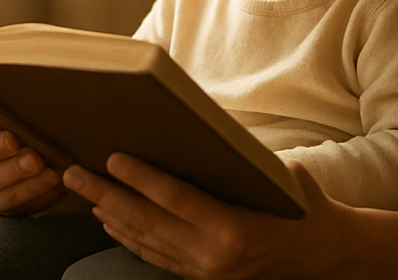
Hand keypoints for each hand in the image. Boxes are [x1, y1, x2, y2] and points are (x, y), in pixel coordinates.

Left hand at [63, 155, 353, 278]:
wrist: (324, 255)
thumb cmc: (305, 205)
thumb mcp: (285, 175)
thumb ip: (246, 160)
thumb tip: (207, 132)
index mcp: (234, 229)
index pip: (174, 199)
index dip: (139, 178)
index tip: (111, 158)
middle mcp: (213, 257)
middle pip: (146, 222)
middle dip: (105, 195)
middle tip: (73, 172)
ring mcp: (204, 273)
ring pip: (145, 242)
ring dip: (110, 216)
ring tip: (83, 192)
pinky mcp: (200, 279)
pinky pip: (155, 257)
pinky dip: (128, 238)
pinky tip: (110, 221)